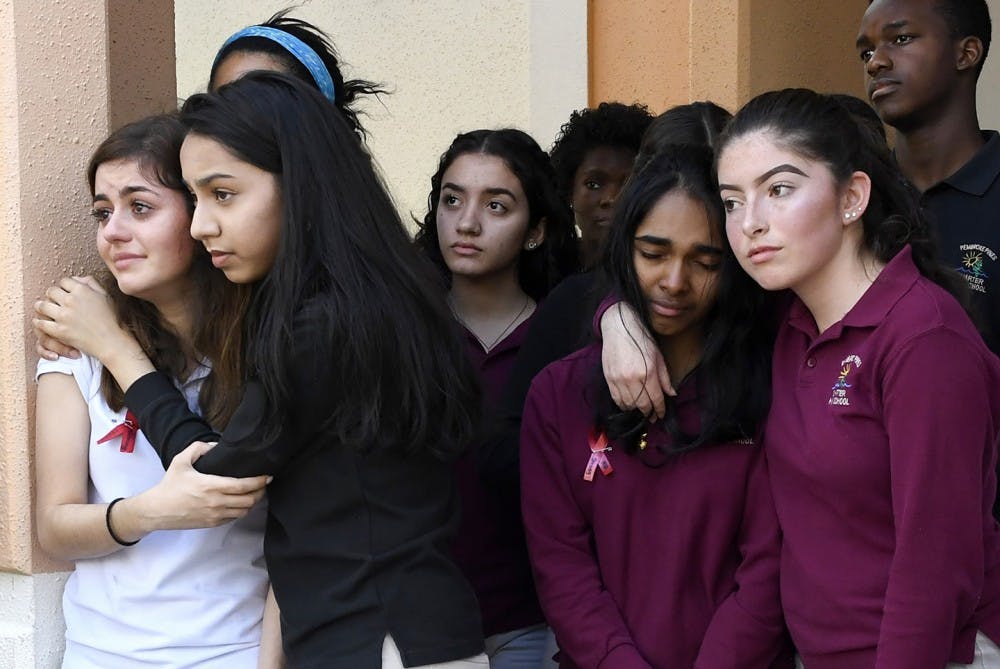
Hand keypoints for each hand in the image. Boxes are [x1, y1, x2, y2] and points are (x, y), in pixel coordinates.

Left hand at [33, 276, 126, 361]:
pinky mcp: (59, 330)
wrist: (111, 341)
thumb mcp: (106, 297)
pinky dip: (39, 322)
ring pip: (42, 305)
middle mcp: (71, 300)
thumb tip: (78, 279)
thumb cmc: (111, 320)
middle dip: (52, 295)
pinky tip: (42, 322)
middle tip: (54, 301)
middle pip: (51, 291)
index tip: (65, 292)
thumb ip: (92, 284)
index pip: (64, 281)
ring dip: (42, 307)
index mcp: (83, 290)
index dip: (64, 286)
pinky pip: (41, 323)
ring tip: (44, 309)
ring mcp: (64, 316)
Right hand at [132, 441, 269, 530]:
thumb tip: (215, 445)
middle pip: (249, 500)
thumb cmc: (169, 486)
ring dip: (253, 502)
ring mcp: (215, 515)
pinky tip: (242, 502)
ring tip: (256, 492)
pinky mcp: (212, 523)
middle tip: (264, 483)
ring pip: (244, 511)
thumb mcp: (180, 461)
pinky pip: (234, 518)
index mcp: (210, 486)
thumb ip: (199, 448)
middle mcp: (215, 502)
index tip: (268, 476)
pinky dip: (242, 510)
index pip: (243, 485)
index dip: (259, 481)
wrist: (156, 510)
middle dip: (261, 491)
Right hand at [601, 302, 673, 419]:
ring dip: (635, 410)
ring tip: (641, 410)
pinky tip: (629, 404)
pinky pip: (616, 398)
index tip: (661, 414)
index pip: (655, 399)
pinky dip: (623, 404)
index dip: (660, 409)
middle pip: (641, 405)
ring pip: (628, 404)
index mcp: (648, 372)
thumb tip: (671, 393)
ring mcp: (619, 379)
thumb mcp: (658, 357)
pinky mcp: (609, 378)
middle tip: (652, 416)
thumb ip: (664, 378)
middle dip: (648, 413)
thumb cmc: (641, 339)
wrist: (620, 328)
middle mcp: (632, 378)